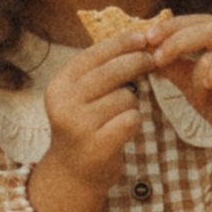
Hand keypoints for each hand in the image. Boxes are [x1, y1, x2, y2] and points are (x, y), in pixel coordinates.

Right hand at [40, 37, 151, 182]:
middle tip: (152, 61)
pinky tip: (124, 129)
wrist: (72, 174)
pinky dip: (134, 121)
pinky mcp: (97, 146)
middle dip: (137, 62)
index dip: (121, 43)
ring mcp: (79, 126)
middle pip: (113, 71)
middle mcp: (65, 104)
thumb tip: (136, 40)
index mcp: (59, 86)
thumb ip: (98, 71)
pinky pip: (132, 119)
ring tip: (119, 115)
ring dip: (132, 103)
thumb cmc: (84, 127)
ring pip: (126, 97)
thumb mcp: (79, 96)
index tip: (143, 37)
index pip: (93, 54)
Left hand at [143, 15, 211, 154]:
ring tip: (200, 93)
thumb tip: (144, 46)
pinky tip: (208, 84)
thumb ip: (172, 62)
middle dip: (176, 42)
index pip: (200, 20)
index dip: (173, 26)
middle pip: (207, 29)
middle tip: (156, 58)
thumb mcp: (189, 79)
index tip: (147, 37)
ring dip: (197, 76)